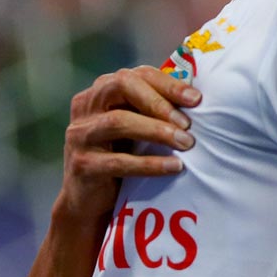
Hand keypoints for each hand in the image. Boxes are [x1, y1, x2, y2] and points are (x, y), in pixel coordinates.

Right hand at [57, 66, 201, 221]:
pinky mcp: (83, 165)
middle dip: (158, 102)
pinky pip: (119, 161)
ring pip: (118, 121)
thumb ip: (152, 109)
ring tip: (185, 143)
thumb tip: (196, 98)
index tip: (196, 99)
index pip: (136, 75)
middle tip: (187, 123)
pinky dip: (150, 164)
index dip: (167, 84)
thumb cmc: (118, 156)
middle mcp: (86, 106)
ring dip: (157, 131)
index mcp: (100, 91)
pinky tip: (174, 167)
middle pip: (121, 86)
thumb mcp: (133, 127)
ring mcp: (80, 135)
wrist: (88, 202)